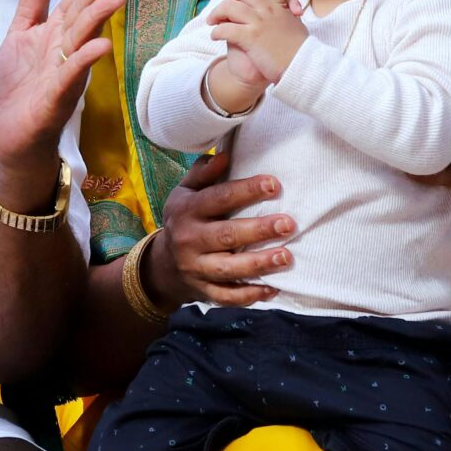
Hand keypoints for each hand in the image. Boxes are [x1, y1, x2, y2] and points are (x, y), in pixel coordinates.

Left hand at [0, 0, 127, 193]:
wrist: (10, 134)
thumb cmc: (20, 84)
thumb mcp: (23, 30)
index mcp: (59, 30)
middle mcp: (68, 48)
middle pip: (86, 12)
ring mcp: (65, 73)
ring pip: (84, 41)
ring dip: (99, 19)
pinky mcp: (56, 99)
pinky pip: (71, 77)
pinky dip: (85, 61)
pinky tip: (100, 48)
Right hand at [151, 148, 294, 306]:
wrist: (162, 264)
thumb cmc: (185, 218)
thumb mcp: (185, 192)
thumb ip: (204, 173)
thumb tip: (225, 154)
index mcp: (186, 210)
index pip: (218, 198)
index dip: (246, 191)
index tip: (274, 184)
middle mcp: (189, 240)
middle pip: (226, 235)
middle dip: (258, 230)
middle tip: (288, 224)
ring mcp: (195, 268)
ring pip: (228, 269)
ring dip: (258, 264)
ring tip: (286, 257)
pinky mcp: (203, 291)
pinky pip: (227, 296)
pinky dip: (249, 295)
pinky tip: (273, 289)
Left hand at [206, 0, 304, 85]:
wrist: (303, 66)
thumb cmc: (301, 50)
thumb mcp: (296, 25)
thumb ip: (288, 14)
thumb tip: (290, 9)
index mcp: (280, 6)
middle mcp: (268, 10)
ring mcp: (259, 22)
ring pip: (230, 6)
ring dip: (217, 12)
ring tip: (211, 20)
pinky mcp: (250, 37)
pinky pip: (226, 29)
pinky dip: (217, 31)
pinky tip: (214, 36)